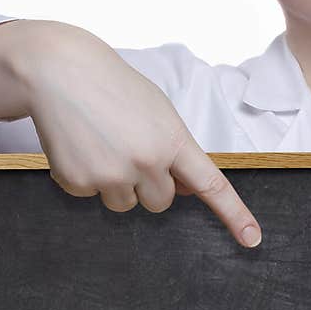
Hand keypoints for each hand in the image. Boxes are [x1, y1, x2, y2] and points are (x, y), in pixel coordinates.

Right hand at [12, 21, 261, 246]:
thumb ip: (176, 151)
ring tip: (103, 144)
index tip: (252, 239)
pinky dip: (86, 177)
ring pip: (125, 205)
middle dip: (149, 184)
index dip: (234, 214)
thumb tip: (184, 190)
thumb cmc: (114, 88)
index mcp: (173, 141)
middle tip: (130, 148)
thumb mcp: (159, 112)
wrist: (59, 70)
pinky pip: (91, 196)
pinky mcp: (79, 181)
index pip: (211, 185)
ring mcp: (112, 174)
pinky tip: (80, 146)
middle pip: (161, 202)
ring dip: (117, 184)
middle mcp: (147, 161)